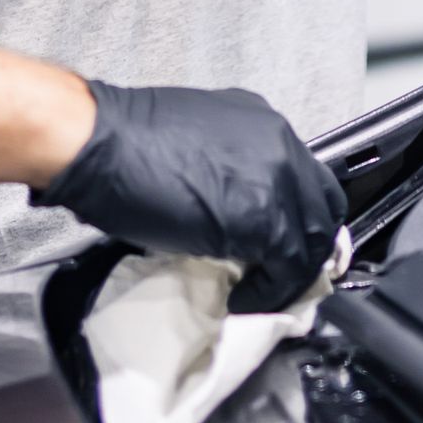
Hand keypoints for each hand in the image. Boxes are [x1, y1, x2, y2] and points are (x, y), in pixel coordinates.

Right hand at [32, 79, 345, 313]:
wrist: (100, 144)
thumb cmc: (127, 145)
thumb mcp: (196, 149)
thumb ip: (231, 172)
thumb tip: (236, 213)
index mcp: (262, 124)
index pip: (306, 178)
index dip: (299, 219)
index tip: (281, 248)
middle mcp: (280, 143)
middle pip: (323, 206)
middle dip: (307, 247)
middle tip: (281, 275)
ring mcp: (276, 178)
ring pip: (312, 238)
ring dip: (290, 273)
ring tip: (260, 292)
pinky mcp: (264, 216)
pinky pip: (288, 265)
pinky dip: (270, 291)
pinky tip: (244, 298)